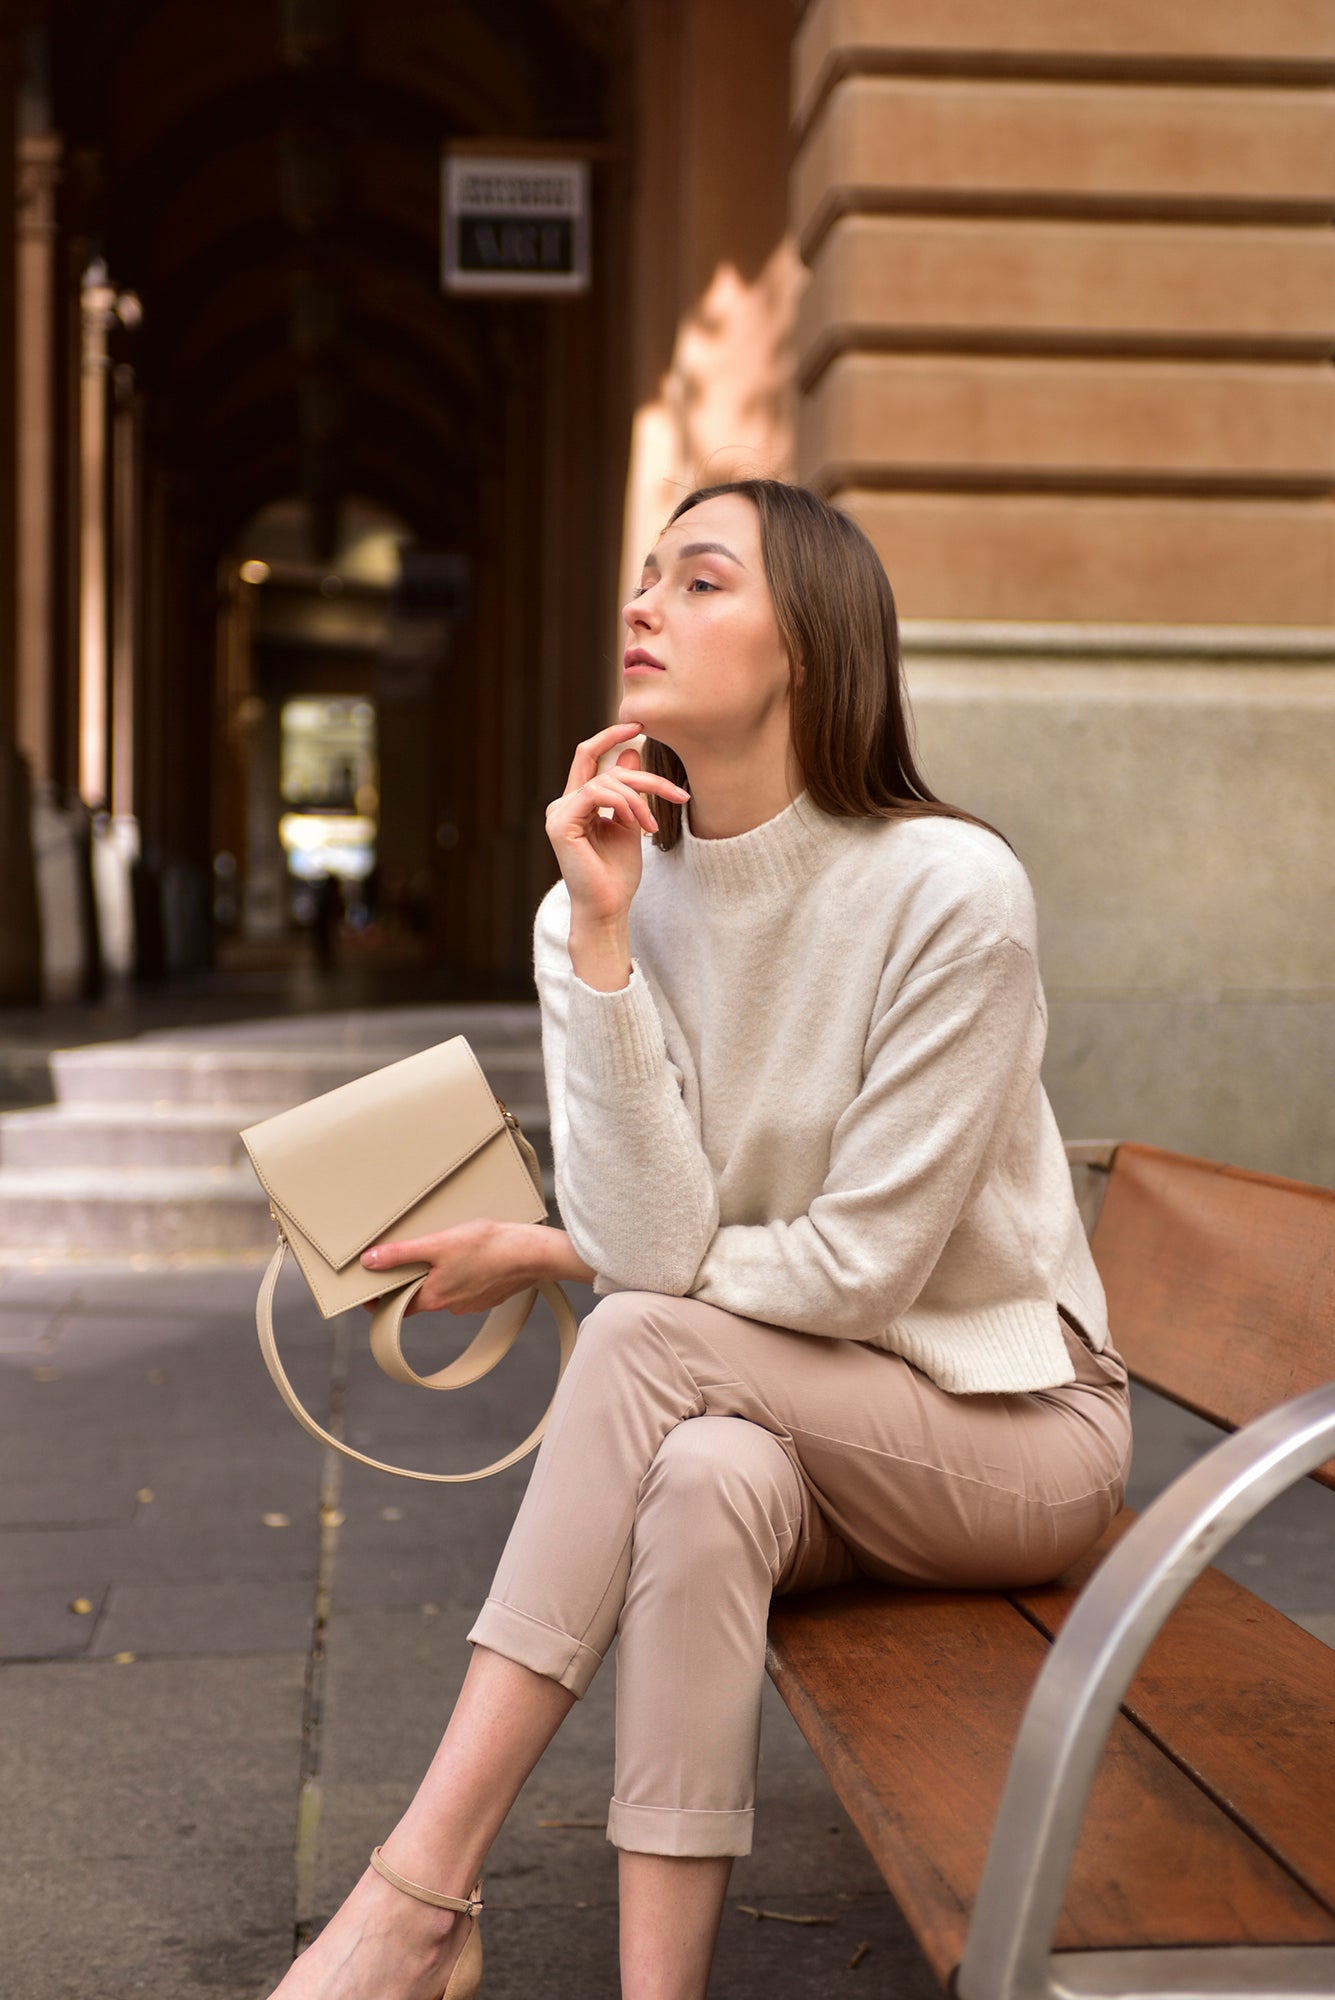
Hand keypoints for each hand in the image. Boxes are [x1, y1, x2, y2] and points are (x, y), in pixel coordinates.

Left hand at [360, 1218, 541, 1317]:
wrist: (533, 1254)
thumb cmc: (488, 1247)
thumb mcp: (437, 1244)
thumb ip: (402, 1254)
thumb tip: (370, 1261)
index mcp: (433, 1298)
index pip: (397, 1306)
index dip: (382, 1298)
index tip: (371, 1291)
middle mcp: (450, 1306)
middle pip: (421, 1295)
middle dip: (414, 1278)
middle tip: (410, 1255)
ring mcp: (472, 1302)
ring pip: (445, 1289)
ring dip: (440, 1274)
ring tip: (444, 1248)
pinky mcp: (489, 1294)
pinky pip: (467, 1286)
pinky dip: (463, 1273)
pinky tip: (471, 1254)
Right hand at [545, 723, 688, 930]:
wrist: (609, 908)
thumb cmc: (618, 874)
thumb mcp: (631, 822)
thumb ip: (629, 791)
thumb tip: (632, 752)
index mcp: (576, 803)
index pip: (588, 756)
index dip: (610, 736)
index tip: (638, 723)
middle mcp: (563, 804)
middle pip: (606, 768)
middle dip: (646, 778)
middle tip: (677, 794)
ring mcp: (558, 813)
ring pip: (606, 781)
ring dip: (640, 798)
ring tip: (653, 825)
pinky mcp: (560, 823)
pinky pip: (597, 794)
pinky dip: (624, 805)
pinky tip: (638, 825)